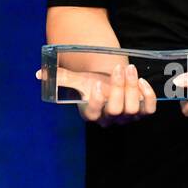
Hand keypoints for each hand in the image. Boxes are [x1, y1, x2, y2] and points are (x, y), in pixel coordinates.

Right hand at [37, 62, 156, 126]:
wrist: (109, 82)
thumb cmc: (91, 83)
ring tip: (130, 69)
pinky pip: (149, 109)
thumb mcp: (77, 80)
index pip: (93, 113)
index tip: (96, 84)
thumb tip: (39, 74)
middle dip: (119, 88)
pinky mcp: (142, 112)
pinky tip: (142, 81)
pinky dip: (148, 96)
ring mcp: (127, 117)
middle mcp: (110, 118)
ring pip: (133, 108)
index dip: (97, 101)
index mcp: (91, 113)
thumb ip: (60, 77)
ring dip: (133, 87)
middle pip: (117, 109)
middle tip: (119, 68)